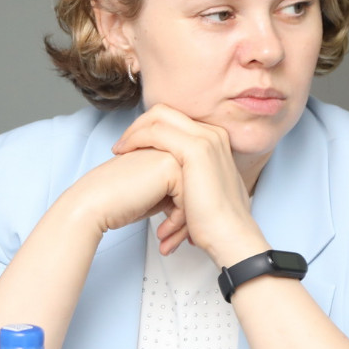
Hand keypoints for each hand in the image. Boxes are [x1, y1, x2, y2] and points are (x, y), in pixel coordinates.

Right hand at [61, 145, 183, 235]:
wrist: (94, 203)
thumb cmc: (117, 202)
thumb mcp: (153, 193)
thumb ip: (174, 189)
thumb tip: (195, 204)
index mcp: (166, 150)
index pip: (189, 183)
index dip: (182, 211)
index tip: (171, 232)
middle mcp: (170, 148)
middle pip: (194, 187)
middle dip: (186, 219)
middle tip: (172, 240)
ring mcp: (172, 153)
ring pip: (195, 194)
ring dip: (183, 223)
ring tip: (167, 240)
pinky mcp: (171, 166)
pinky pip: (189, 198)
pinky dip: (178, 221)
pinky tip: (163, 234)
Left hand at [112, 104, 269, 265]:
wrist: (230, 236)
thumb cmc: (214, 221)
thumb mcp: (202, 189)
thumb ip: (189, 175)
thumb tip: (170, 178)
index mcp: (214, 140)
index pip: (174, 120)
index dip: (149, 128)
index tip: (131, 145)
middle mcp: (212, 134)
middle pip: (165, 112)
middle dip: (138, 125)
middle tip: (121, 145)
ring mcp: (206, 139)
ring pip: (158, 117)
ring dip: (133, 132)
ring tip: (118, 150)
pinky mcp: (196, 150)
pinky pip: (155, 132)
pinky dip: (135, 139)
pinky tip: (123, 153)